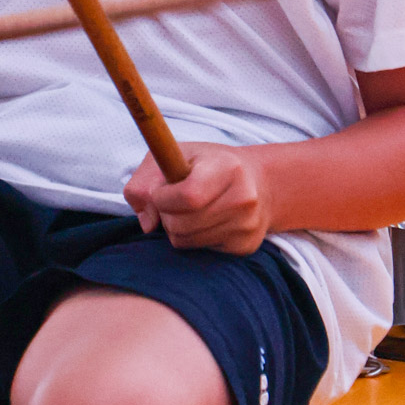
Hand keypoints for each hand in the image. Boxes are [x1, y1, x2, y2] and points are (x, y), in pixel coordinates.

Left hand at [123, 141, 271, 254]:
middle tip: (172, 200)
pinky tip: (206, 220)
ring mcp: (247, 225)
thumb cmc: (208, 165)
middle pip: (181, 224)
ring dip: (176, 227)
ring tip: (189, 209)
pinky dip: (193, 237)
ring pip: (185, 241)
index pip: (188, 196)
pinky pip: (200, 250)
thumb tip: (147, 222)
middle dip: (165, 214)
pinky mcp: (245, 246)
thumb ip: (145, 180)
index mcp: (227, 167)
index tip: (159, 191)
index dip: (163, 198)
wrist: (259, 182)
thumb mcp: (175, 154)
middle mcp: (243, 198)